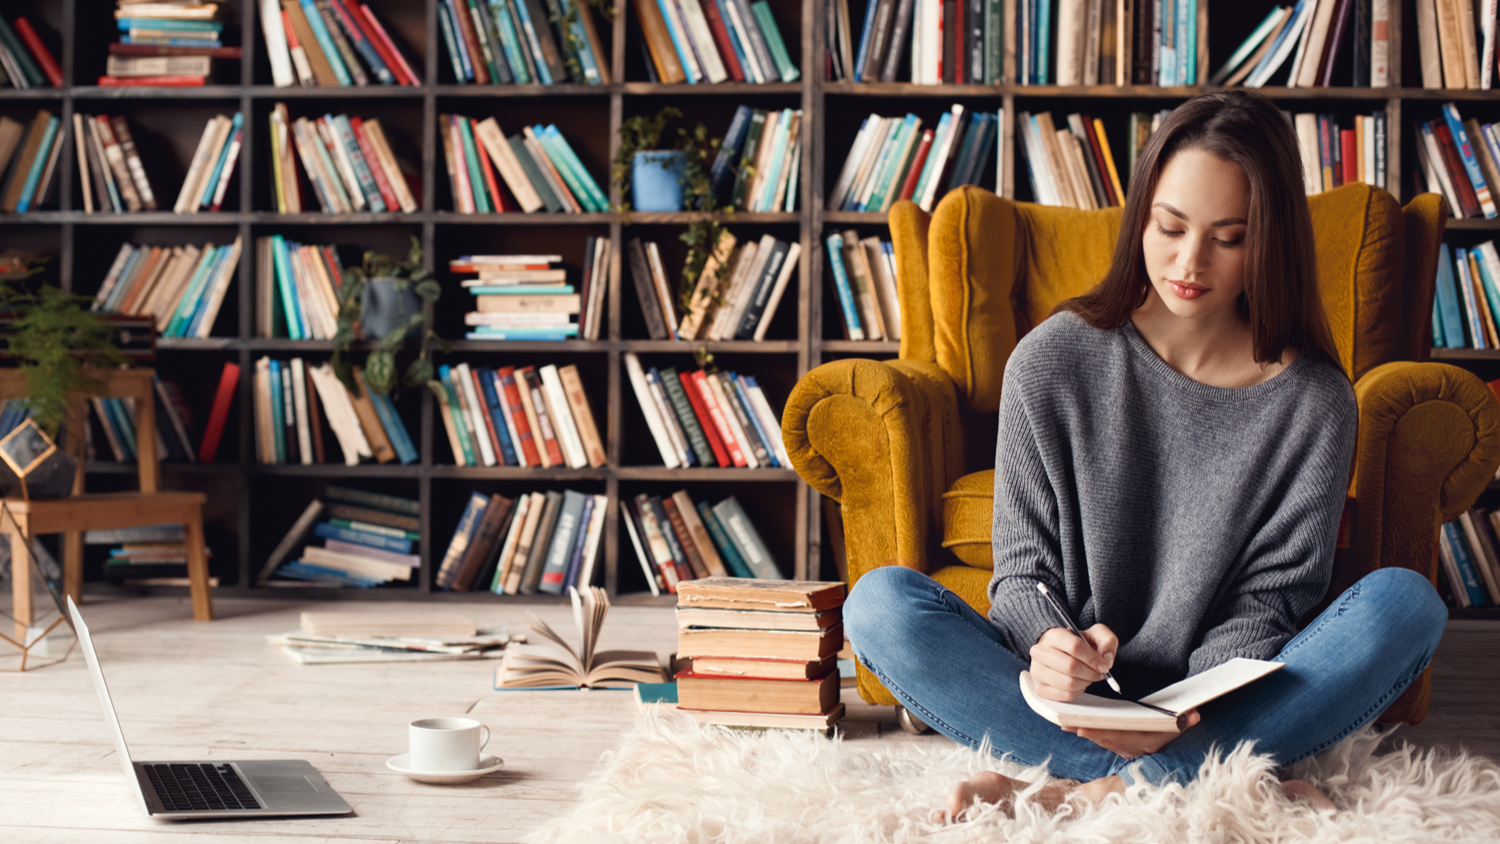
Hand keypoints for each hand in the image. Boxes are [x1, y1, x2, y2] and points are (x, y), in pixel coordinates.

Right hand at [1028, 624, 1118, 701]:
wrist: (1059, 653)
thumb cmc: (1078, 645)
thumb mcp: (1095, 635)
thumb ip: (1107, 640)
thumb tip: (1107, 659)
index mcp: (1053, 635)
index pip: (1074, 646)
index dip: (1093, 658)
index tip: (1104, 665)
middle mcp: (1040, 652)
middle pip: (1071, 666)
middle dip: (1091, 673)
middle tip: (1099, 673)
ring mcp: (1037, 671)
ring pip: (1068, 683)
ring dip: (1085, 683)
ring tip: (1089, 677)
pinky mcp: (1039, 688)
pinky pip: (1065, 695)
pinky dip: (1078, 692)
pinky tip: (1079, 684)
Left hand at [1066, 710, 1200, 757]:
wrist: (1175, 750)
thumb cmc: (1176, 731)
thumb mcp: (1182, 727)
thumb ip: (1187, 720)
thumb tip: (1194, 714)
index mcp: (1147, 742)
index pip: (1121, 738)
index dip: (1102, 734)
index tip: (1084, 729)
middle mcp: (1135, 748)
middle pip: (1107, 740)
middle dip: (1087, 732)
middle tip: (1067, 725)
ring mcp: (1128, 749)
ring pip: (1103, 741)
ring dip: (1085, 733)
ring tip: (1065, 724)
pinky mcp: (1122, 747)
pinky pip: (1103, 741)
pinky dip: (1090, 734)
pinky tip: (1074, 727)